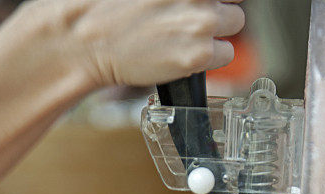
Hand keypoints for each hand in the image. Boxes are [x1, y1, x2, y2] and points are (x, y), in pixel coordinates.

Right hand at [65, 0, 245, 88]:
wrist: (89, 39)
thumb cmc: (108, 4)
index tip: (205, 1)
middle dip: (217, 6)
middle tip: (191, 17)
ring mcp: (202, 21)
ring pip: (234, 23)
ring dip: (217, 31)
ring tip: (187, 36)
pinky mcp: (199, 54)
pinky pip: (225, 54)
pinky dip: (210, 57)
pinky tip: (185, 53)